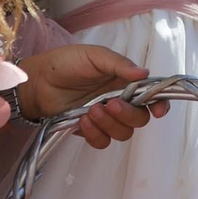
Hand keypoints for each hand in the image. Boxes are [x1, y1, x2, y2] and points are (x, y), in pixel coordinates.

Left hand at [15, 45, 170, 149]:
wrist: (37, 80)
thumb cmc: (66, 63)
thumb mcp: (94, 56)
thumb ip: (119, 65)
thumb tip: (144, 73)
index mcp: (126, 82)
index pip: (152, 96)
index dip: (160, 104)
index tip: (158, 111)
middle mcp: (120, 101)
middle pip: (140, 119)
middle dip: (128, 115)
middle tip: (110, 104)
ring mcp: (105, 118)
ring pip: (123, 133)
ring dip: (109, 124)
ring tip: (91, 110)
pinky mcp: (90, 130)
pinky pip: (103, 142)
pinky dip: (95, 134)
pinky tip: (82, 120)